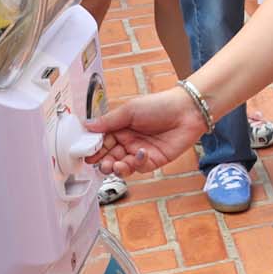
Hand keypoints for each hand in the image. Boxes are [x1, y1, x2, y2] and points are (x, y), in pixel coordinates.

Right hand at [87, 88, 207, 176]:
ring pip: (122, 166)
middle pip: (109, 156)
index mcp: (120, 128)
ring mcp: (139, 152)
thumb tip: (86, 126)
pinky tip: (139, 154)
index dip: (93, 148)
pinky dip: (136, 163)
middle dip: (103, 162)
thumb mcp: (130, 110)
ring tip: (115, 165)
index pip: (101, 141)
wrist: (187, 111)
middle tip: (99, 163)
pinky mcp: (153, 161)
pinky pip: (139, 168)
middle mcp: (128, 141)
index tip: (85, 154)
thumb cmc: (159, 105)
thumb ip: (108, 121)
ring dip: (116, 167)